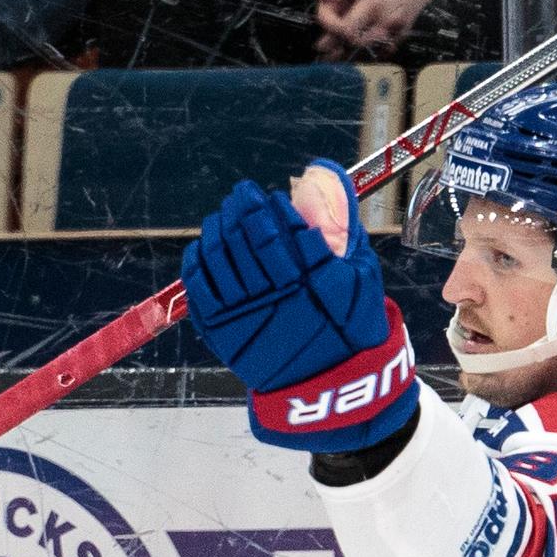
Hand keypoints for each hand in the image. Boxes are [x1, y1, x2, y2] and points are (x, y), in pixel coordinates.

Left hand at [181, 165, 418, 450]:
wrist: (328, 385)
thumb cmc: (348, 325)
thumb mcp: (359, 275)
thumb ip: (339, 223)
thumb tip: (322, 171)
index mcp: (309, 280)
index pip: (276, 229)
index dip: (265, 207)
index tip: (264, 196)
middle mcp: (274, 295)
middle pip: (244, 237)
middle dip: (240, 209)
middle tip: (241, 196)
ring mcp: (245, 315)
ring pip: (218, 256)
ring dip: (218, 228)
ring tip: (224, 217)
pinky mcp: (223, 332)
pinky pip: (198, 286)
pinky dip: (197, 259)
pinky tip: (204, 246)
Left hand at [317, 0, 446, 56]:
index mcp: (375, 2)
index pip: (346, 28)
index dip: (329, 24)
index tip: (321, 13)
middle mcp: (386, 20)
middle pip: (355, 43)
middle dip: (336, 39)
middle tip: (324, 34)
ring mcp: (396, 29)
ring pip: (368, 49)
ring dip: (349, 48)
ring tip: (332, 50)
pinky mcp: (402, 33)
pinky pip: (383, 50)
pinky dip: (368, 51)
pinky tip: (356, 49)